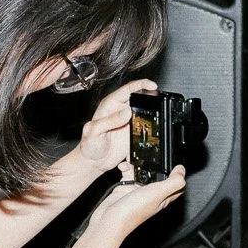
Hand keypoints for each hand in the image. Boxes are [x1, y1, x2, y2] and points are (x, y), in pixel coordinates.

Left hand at [27, 78, 155, 205]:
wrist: (94, 161)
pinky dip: (151, 124)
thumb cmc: (89, 145)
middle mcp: (120, 110)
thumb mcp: (95, 131)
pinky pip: (145, 124)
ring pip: (144, 110)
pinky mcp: (133, 131)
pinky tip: (154, 125)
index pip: (127, 90)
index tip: (152, 86)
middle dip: (150, 95)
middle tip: (158, 99)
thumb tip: (126, 112)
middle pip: (138, 97)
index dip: (141, 85)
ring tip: (158, 112)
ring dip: (152, 110)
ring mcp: (128, 121)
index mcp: (109, 105)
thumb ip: (109, 121)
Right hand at [65, 166, 187, 247]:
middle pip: (159, 175)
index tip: (177, 162)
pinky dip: (126, 168)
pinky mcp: (125, 187)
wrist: (109, 220)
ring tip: (135, 160)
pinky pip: (128, 173)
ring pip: (143, 172)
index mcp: (163, 197)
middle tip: (152, 156)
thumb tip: (182, 171)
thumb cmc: (132, 212)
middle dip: (156, 164)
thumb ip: (173, 183)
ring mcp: (138, 190)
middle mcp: (152, 194)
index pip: (177, 185)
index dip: (179, 174)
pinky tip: (124, 167)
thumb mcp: (158, 194)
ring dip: (139, 164)